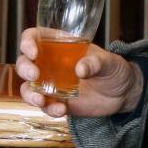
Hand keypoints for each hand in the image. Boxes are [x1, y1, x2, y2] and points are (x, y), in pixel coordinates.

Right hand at [15, 27, 143, 118]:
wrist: (122, 93)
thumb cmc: (114, 69)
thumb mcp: (109, 62)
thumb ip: (95, 63)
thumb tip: (80, 69)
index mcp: (59, 44)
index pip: (34, 37)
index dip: (28, 42)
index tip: (33, 51)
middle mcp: (50, 63)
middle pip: (24, 62)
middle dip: (25, 68)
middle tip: (35, 75)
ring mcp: (51, 84)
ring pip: (28, 87)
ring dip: (30, 94)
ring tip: (41, 100)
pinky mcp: (57, 102)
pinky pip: (45, 106)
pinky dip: (49, 109)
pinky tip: (61, 110)